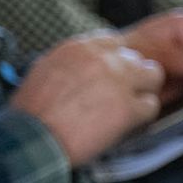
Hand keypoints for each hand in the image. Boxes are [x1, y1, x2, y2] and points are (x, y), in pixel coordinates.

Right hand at [11, 32, 164, 165]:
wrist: (33, 139)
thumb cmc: (30, 112)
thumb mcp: (42, 71)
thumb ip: (68, 63)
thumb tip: (79, 67)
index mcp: (78, 48)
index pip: (113, 42)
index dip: (116, 59)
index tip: (113, 73)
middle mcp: (102, 59)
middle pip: (136, 59)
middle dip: (132, 76)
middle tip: (121, 95)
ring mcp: (118, 82)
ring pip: (152, 76)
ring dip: (142, 92)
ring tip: (128, 109)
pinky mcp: (128, 108)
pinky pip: (150, 106)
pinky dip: (142, 117)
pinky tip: (126, 126)